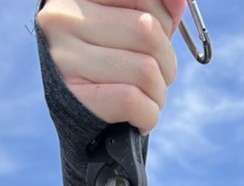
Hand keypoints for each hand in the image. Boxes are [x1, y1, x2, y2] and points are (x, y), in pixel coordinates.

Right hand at [38, 0, 187, 132]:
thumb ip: (153, 10)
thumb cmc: (104, 61)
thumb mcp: (127, 26)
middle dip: (167, 62)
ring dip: (159, 93)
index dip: (164, 17)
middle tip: (158, 77)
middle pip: (147, 31)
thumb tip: (179, 0)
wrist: (72, 111)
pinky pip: (131, 101)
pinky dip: (148, 114)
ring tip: (147, 98)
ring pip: (145, 70)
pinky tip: (140, 116)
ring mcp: (65, 56)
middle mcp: (64, 17)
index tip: (164, 34)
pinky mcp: (74, 95)